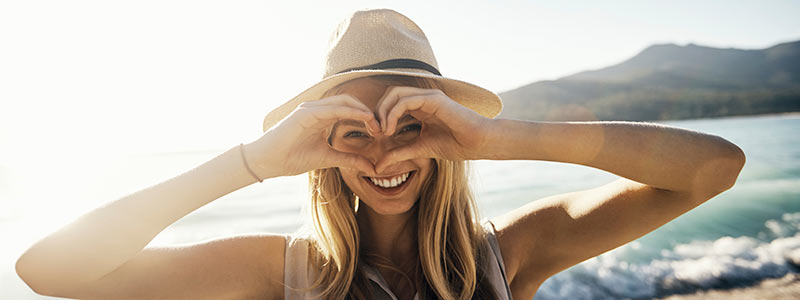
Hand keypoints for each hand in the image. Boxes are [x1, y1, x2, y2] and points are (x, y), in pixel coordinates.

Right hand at [249, 95, 380, 177]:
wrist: (269, 162)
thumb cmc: (293, 158)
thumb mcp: (328, 158)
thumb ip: (349, 159)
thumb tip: (371, 167)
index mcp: (323, 117)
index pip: (350, 109)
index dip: (367, 118)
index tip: (380, 132)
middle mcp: (318, 109)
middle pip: (350, 101)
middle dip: (368, 112)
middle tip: (382, 127)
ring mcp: (311, 108)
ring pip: (344, 101)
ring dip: (362, 111)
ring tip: (376, 124)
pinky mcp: (305, 113)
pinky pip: (333, 108)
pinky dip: (350, 112)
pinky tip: (364, 119)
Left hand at [374, 86, 491, 172]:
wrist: (477, 143)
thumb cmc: (455, 145)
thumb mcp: (419, 150)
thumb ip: (398, 154)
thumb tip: (378, 166)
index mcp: (419, 106)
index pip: (390, 101)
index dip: (379, 116)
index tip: (376, 136)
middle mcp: (422, 97)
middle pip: (389, 94)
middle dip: (377, 111)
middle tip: (375, 132)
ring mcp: (428, 96)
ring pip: (395, 93)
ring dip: (383, 112)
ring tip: (383, 131)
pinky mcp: (433, 99)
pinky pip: (406, 100)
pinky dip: (393, 113)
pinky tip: (391, 129)